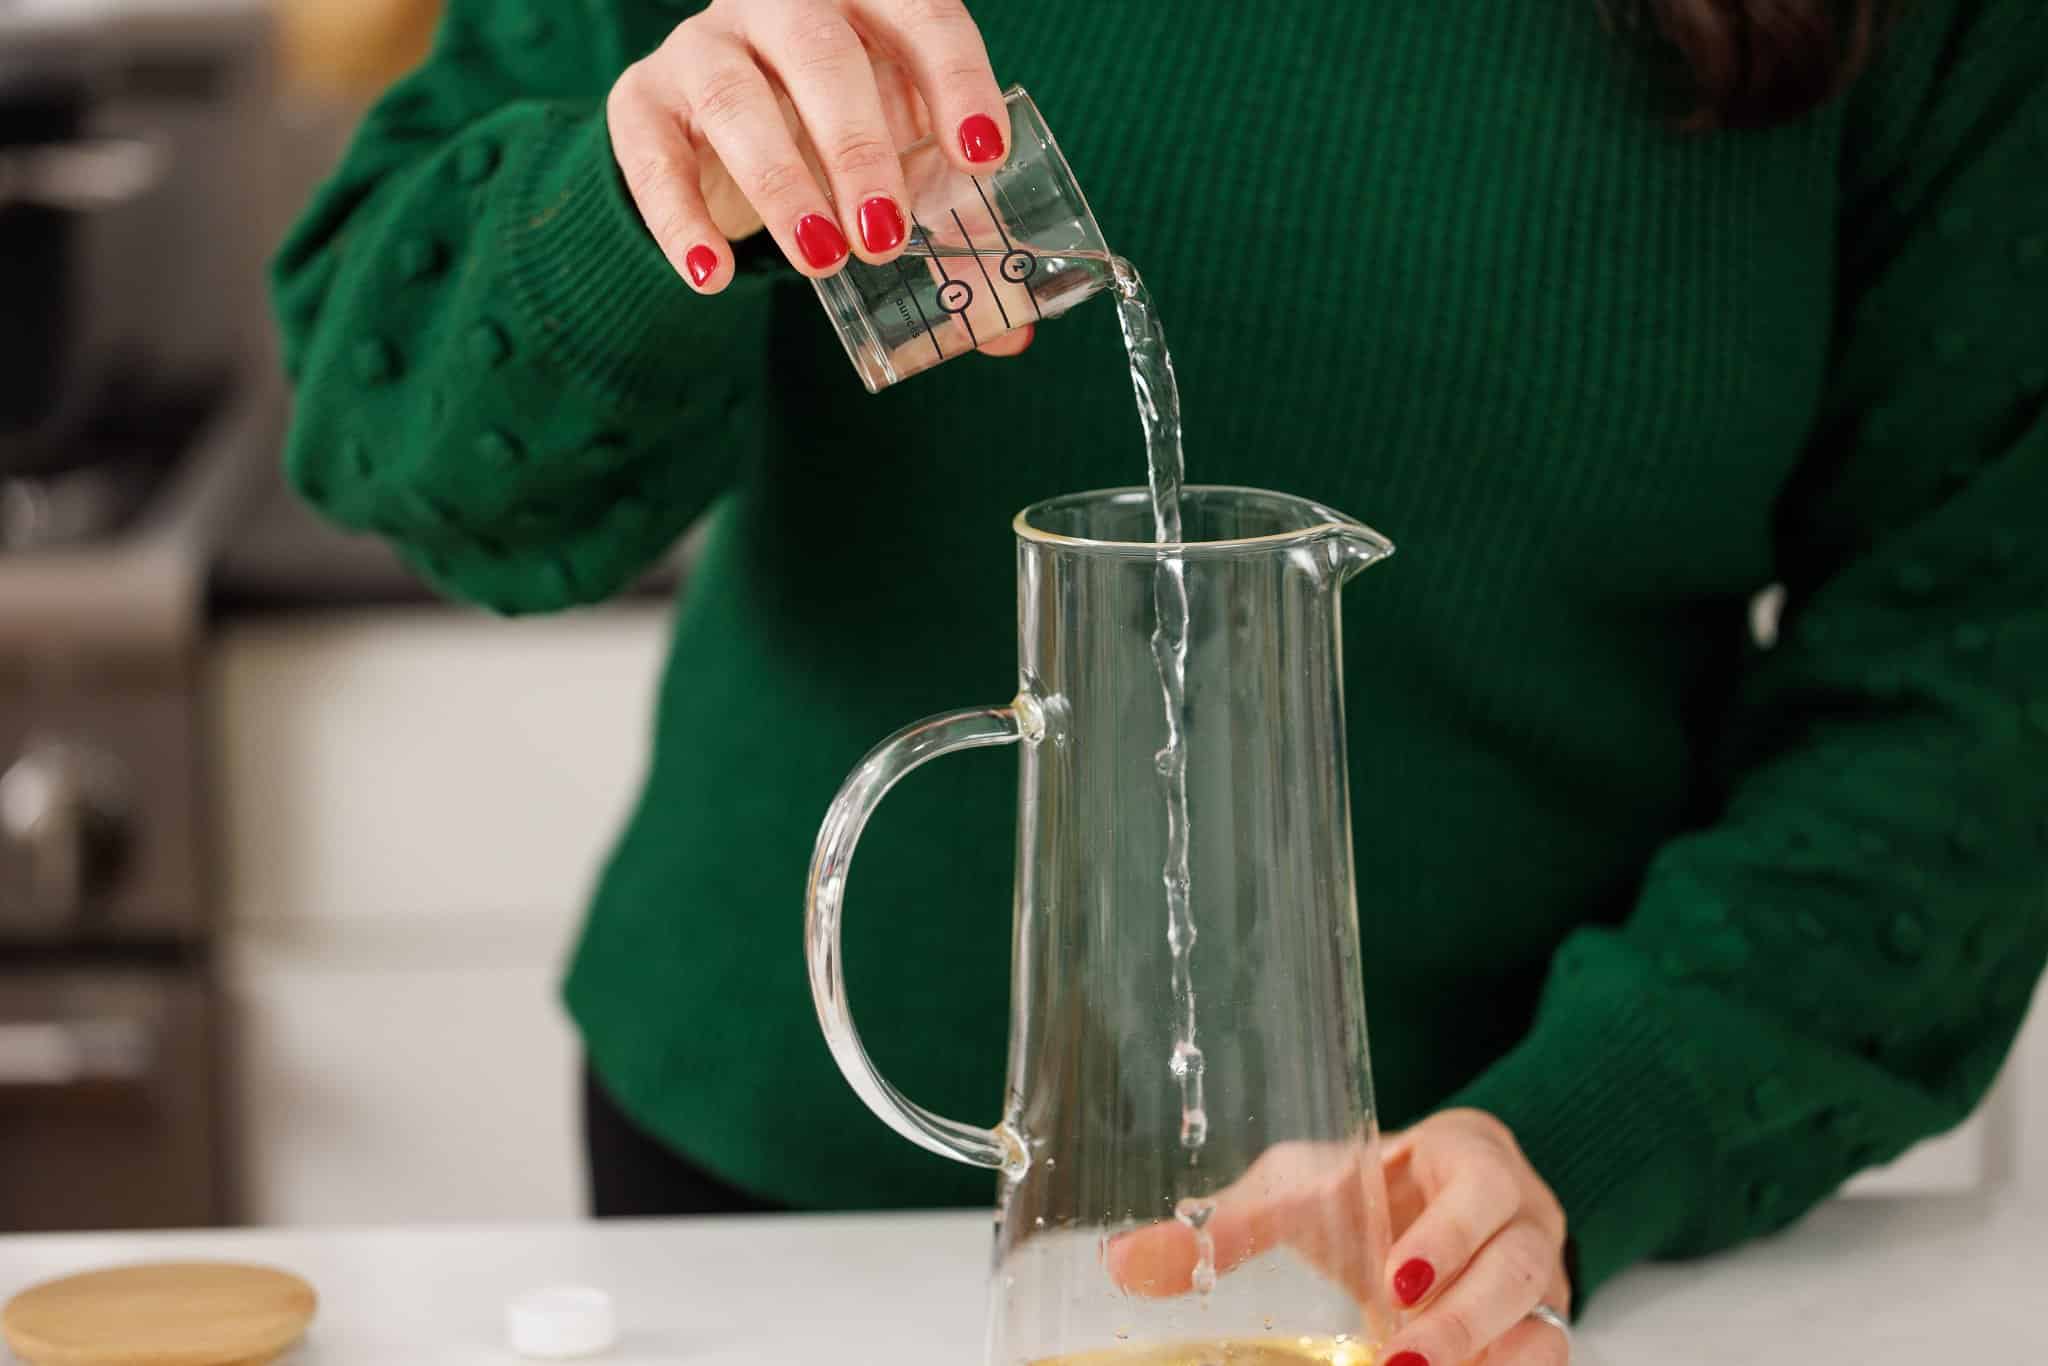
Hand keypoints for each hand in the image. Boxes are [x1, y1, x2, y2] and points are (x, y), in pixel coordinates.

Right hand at [606, 0, 1033, 354]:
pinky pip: (653, 156)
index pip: (922, 16)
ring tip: (823, 260)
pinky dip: (681, 221)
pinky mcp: (643, 100)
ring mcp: (705, 45)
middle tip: (886, 237)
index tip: (983, 157)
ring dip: (782, 186)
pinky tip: (714, 275)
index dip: (956, 81)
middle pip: (823, 54)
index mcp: (866, 2)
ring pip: (735, 99)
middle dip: (859, 148)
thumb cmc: (831, 134)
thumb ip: (952, 229)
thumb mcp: (899, 162)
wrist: (714, 127)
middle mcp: (782, 4)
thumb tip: (1013, 335)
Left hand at [1104, 1109, 1570, 1365]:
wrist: (1435, 1196)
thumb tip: (1122, 1259)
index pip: (1482, 1186)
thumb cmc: (1366, 1184)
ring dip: (1484, 1355)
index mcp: (1469, 1160)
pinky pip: (1547, 1357)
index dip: (1449, 1233)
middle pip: (1522, 1265)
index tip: (1395, 1280)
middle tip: (1402, 1357)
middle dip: (1464, 1318)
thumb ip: (1229, 1225)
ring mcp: (1537, 1279)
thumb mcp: (1301, 1189)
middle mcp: (1522, 1217)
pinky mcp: (1536, 1329)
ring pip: (1542, 1320)